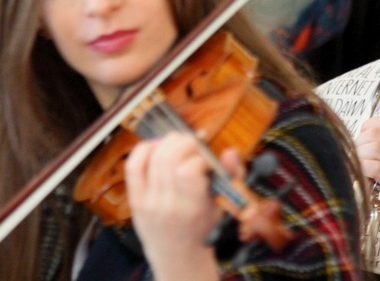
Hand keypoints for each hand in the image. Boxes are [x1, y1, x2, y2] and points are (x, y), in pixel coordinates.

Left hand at [125, 133, 221, 279]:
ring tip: (180, 143)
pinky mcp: (135, 199)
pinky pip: (134, 166)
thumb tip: (230, 152)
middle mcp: (167, 205)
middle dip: (185, 143)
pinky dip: (145, 149)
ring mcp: (148, 202)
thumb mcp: (223, 205)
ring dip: (169, 142)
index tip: (207, 161)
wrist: (176, 252)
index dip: (200, 157)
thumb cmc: (202, 227)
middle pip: (169, 159)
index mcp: (192, 208)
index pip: (189, 171)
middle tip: (195, 145)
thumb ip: (231, 176)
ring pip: (154, 157)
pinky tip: (157, 146)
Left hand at [356, 116, 379, 240]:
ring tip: (359, 170)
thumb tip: (362, 139)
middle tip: (355, 159)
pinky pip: (374, 167)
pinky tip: (362, 179)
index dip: (367, 127)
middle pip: (376, 133)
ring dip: (359, 158)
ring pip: (373, 148)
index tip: (361, 139)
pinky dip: (363, 170)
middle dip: (359, 144)